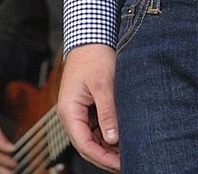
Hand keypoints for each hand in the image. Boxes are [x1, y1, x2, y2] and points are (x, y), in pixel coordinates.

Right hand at [57, 44, 119, 171]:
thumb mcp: (103, 85)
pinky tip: (122, 137)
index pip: (84, 144)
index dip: (102, 158)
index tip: (120, 164)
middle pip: (87, 144)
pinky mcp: (86, 106)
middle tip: (127, 162)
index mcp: (69, 111)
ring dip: (107, 146)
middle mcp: (70, 114)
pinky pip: (95, 126)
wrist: (91, 37)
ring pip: (92, 137)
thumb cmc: (94, 57)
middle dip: (105, 156)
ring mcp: (78, 111)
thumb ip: (107, 113)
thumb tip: (113, 139)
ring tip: (128, 151)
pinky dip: (107, 134)